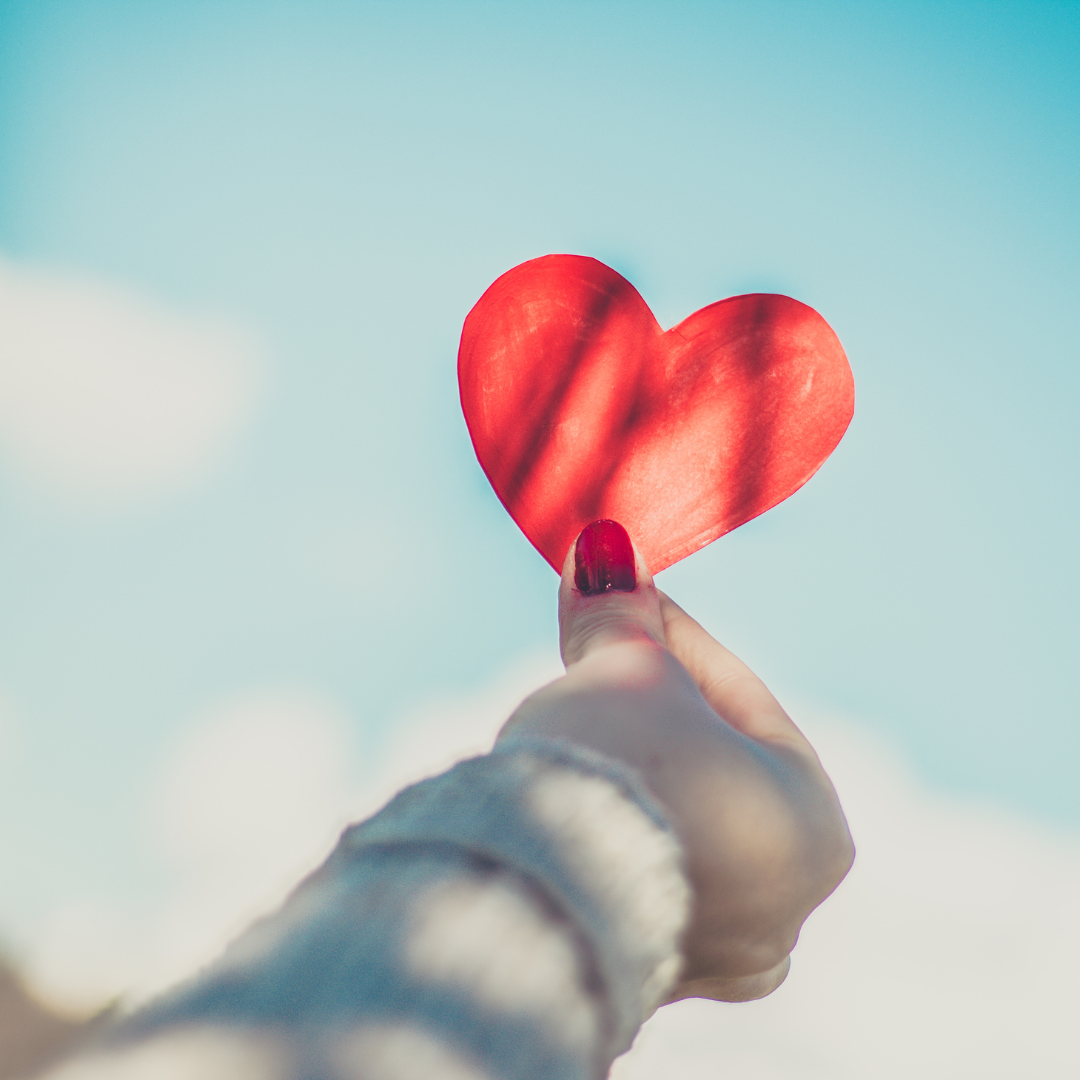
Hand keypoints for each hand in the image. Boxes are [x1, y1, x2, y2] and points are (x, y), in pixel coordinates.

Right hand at [499, 520, 854, 1002]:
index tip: (628, 592)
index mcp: (812, 826)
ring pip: (672, 824)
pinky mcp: (642, 975)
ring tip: (572, 724)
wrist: (533, 894)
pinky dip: (608, 829)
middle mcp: (782, 905)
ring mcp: (716, 952)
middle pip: (707, 765)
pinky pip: (633, 875)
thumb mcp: (623, 676)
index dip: (674, 635)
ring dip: (627, 768)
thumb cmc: (614, 772)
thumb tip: (604, 544)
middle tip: (598, 648)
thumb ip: (620, 614)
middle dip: (649, 702)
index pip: (739, 699)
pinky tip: (565, 798)